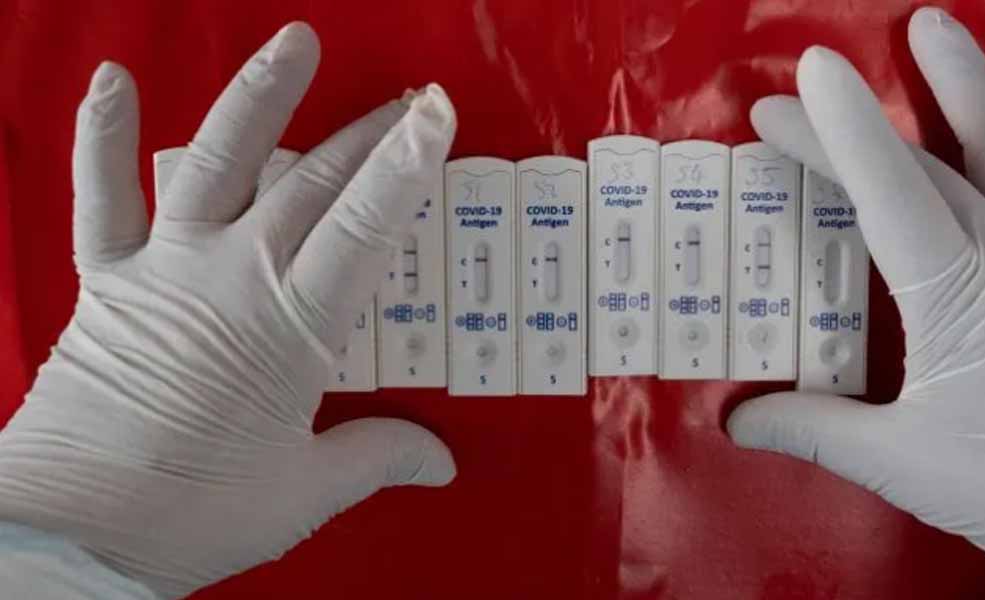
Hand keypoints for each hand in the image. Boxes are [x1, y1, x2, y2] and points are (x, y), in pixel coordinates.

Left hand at [0, 23, 456, 597]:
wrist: (76, 531)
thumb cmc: (194, 512)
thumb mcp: (304, 490)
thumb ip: (379, 457)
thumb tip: (441, 462)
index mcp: (292, 327)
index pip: (365, 226)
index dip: (405, 163)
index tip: (435, 113)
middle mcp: (233, 277)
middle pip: (312, 183)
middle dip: (366, 134)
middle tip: (407, 100)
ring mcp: (167, 267)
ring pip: (218, 160)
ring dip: (260, 97)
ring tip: (295, 43)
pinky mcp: (109, 277)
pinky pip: (102, 193)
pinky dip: (105, 135)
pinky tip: (113, 80)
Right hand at [728, 7, 984, 597]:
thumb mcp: (899, 461)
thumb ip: (814, 428)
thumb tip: (734, 417)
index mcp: (954, 290)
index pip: (884, 191)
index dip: (836, 134)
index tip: (797, 85)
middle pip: (931, 160)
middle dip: (865, 116)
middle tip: (818, 72)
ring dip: (973, 86)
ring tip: (938, 30)